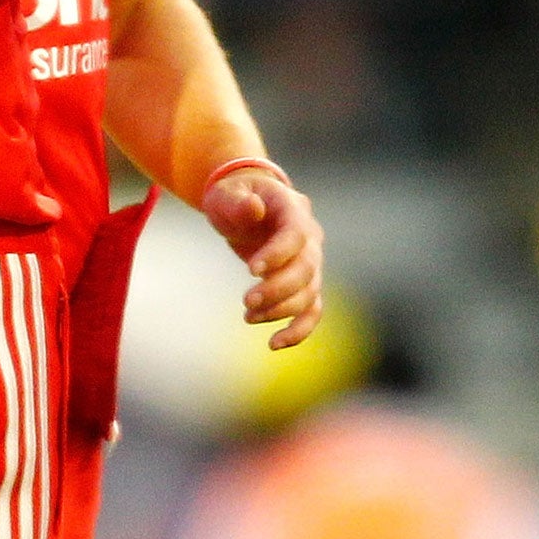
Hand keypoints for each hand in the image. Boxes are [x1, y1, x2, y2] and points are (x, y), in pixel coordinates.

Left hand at [201, 170, 324, 349]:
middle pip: (306, 268)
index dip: (278, 254)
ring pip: (309, 292)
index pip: (296, 235)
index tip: (251, 269)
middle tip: (247, 302)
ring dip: (281, 310)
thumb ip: (238, 201)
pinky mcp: (304, 283)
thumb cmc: (235, 197)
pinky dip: (299, 330)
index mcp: (294, 210)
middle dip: (278, 289)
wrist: (248, 205)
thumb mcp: (227, 193)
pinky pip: (311, 310)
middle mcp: (311, 237)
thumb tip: (253, 208)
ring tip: (248, 316)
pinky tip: (274, 344)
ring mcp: (311, 262)